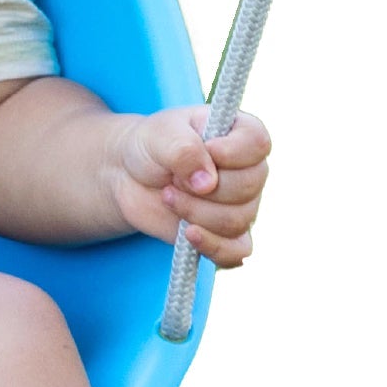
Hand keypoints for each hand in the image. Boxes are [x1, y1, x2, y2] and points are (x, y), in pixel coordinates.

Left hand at [106, 105, 271, 267]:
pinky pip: (236, 252)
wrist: (128, 176)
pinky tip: (188, 234)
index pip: (258, 144)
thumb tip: (208, 184)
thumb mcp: (160, 135)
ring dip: (194, 212)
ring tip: (168, 196)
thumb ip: (184, 150)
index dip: (232, 152)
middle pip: (248, 186)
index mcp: (240, 135)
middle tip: (173, 178)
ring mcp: (240, 205)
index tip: (205, 149)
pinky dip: (212, 246)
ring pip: (236, 220)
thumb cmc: (151, 147)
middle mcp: (248, 170)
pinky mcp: (226, 235)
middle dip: (203, 187)